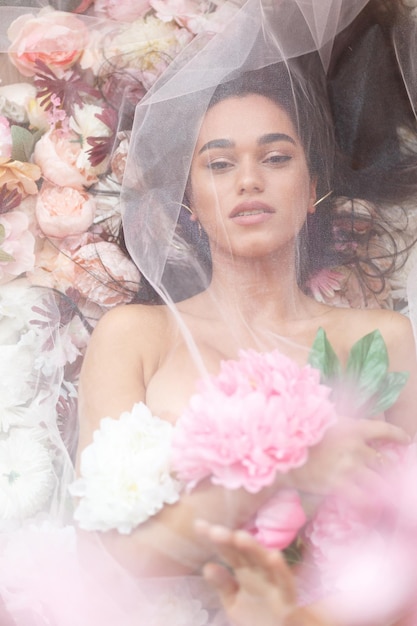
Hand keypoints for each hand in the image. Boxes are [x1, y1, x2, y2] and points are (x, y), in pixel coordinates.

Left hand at [196, 520, 297, 625]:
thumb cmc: (257, 618)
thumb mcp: (234, 603)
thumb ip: (223, 585)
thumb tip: (207, 566)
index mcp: (244, 571)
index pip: (228, 551)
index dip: (215, 539)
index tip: (198, 525)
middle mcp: (258, 572)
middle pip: (243, 552)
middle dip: (230, 541)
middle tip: (215, 531)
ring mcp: (273, 583)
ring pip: (263, 562)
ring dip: (253, 549)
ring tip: (240, 537)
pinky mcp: (287, 599)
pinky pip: (285, 583)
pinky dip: (281, 570)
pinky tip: (274, 557)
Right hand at [290, 418, 409, 496]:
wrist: (281, 451)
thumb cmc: (300, 434)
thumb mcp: (323, 421)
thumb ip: (342, 424)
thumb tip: (354, 427)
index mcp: (353, 428)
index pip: (383, 430)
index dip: (398, 435)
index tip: (406, 440)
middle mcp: (355, 448)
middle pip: (383, 461)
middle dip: (386, 468)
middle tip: (387, 474)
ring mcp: (349, 468)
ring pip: (378, 481)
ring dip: (381, 487)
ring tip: (385, 495)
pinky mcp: (339, 485)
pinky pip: (364, 499)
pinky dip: (370, 505)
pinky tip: (373, 509)